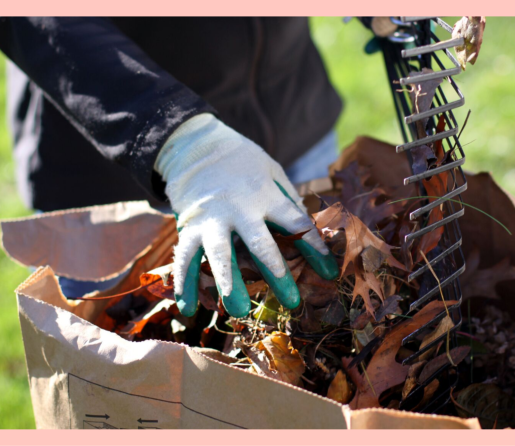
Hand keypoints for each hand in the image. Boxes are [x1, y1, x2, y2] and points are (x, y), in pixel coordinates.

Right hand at [155, 114, 337, 317]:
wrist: (197, 146)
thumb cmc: (243, 163)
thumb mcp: (272, 172)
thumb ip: (288, 201)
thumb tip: (308, 230)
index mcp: (266, 196)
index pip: (296, 224)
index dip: (315, 248)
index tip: (330, 272)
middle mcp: (239, 210)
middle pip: (260, 245)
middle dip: (277, 273)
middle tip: (292, 302)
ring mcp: (212, 220)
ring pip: (220, 255)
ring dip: (229, 284)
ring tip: (238, 310)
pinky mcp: (189, 227)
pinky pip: (185, 258)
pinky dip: (185, 284)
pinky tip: (188, 308)